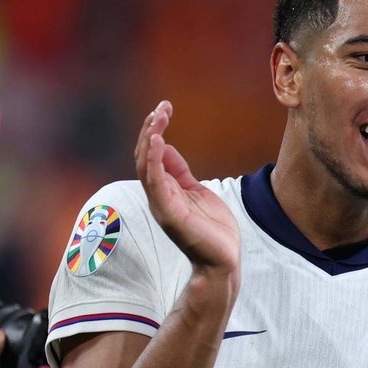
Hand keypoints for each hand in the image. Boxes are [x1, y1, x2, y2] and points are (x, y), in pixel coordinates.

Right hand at [134, 100, 240, 272]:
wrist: (224, 260)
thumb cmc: (212, 229)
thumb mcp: (196, 191)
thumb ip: (179, 171)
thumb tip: (165, 147)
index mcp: (164, 190)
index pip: (150, 155)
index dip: (153, 131)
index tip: (163, 109)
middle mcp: (158, 196)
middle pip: (144, 156)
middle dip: (150, 130)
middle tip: (161, 108)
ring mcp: (162, 204)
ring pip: (145, 166)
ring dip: (150, 139)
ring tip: (157, 117)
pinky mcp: (170, 213)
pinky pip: (155, 182)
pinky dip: (154, 159)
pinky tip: (158, 139)